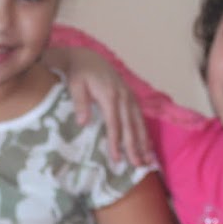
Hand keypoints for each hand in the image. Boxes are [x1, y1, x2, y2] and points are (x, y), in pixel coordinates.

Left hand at [52, 46, 152, 167]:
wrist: (87, 58)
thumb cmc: (78, 74)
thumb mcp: (75, 85)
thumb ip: (80, 103)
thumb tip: (82, 122)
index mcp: (109, 95)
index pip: (114, 123)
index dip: (116, 142)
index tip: (116, 158)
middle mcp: (123, 96)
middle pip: (130, 126)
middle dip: (134, 147)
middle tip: (138, 165)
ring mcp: (130, 96)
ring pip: (139, 122)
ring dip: (144, 142)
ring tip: (148, 160)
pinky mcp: (131, 97)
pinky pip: (140, 117)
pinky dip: (145, 132)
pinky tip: (148, 146)